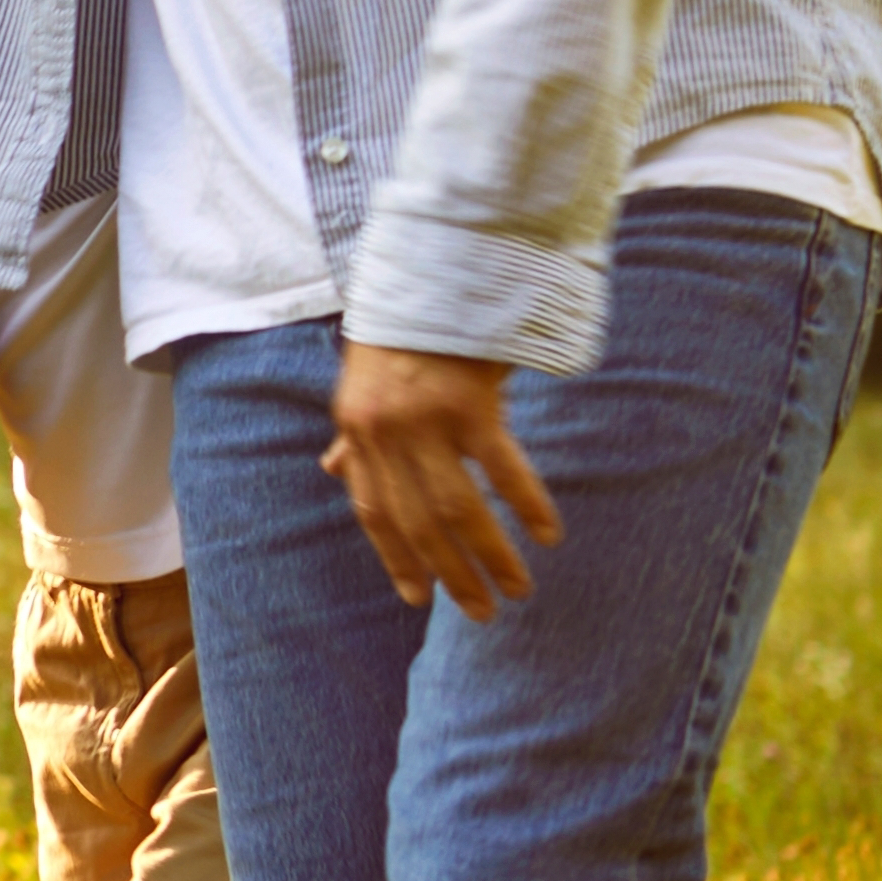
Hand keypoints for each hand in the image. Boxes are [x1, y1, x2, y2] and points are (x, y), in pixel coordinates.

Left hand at [324, 342, 557, 619]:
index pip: (373, 511)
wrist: (434, 267)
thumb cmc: (404, 327)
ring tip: (518, 589)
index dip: (395, 557)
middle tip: (483, 613)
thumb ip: (355, 431)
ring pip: (459, 509)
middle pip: (418, 523)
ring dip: (490, 557)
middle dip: (451, 575)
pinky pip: (502, 469)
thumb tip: (333, 469)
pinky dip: (528, 506)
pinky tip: (547, 535)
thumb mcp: (364, 379)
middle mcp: (383, 433)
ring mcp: (425, 420)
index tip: (418, 596)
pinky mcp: (468, 403)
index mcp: (357, 430)